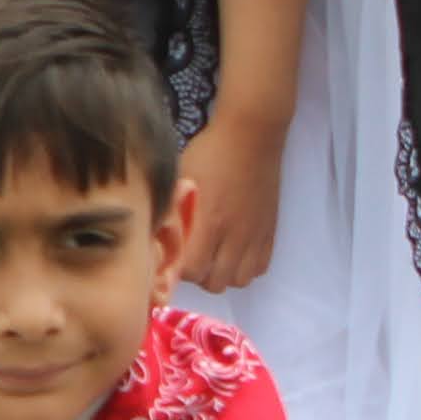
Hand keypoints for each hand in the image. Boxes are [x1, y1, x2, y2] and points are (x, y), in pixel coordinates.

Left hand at [175, 110, 284, 292]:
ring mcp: (255, 235)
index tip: (172, 253)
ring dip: (223, 274)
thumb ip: (168, 210)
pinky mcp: (269, 231)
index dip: (177, 268)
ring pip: (239, 280)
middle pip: (215, 283)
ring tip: (212, 255)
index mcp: (209, 222)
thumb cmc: (209, 153)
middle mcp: (234, 235)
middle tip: (191, 255)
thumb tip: (151, 235)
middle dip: (199, 275)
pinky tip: (233, 250)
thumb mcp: (179, 179)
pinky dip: (245, 267)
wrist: (251, 137)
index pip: (191, 271)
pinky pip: (260, 268)